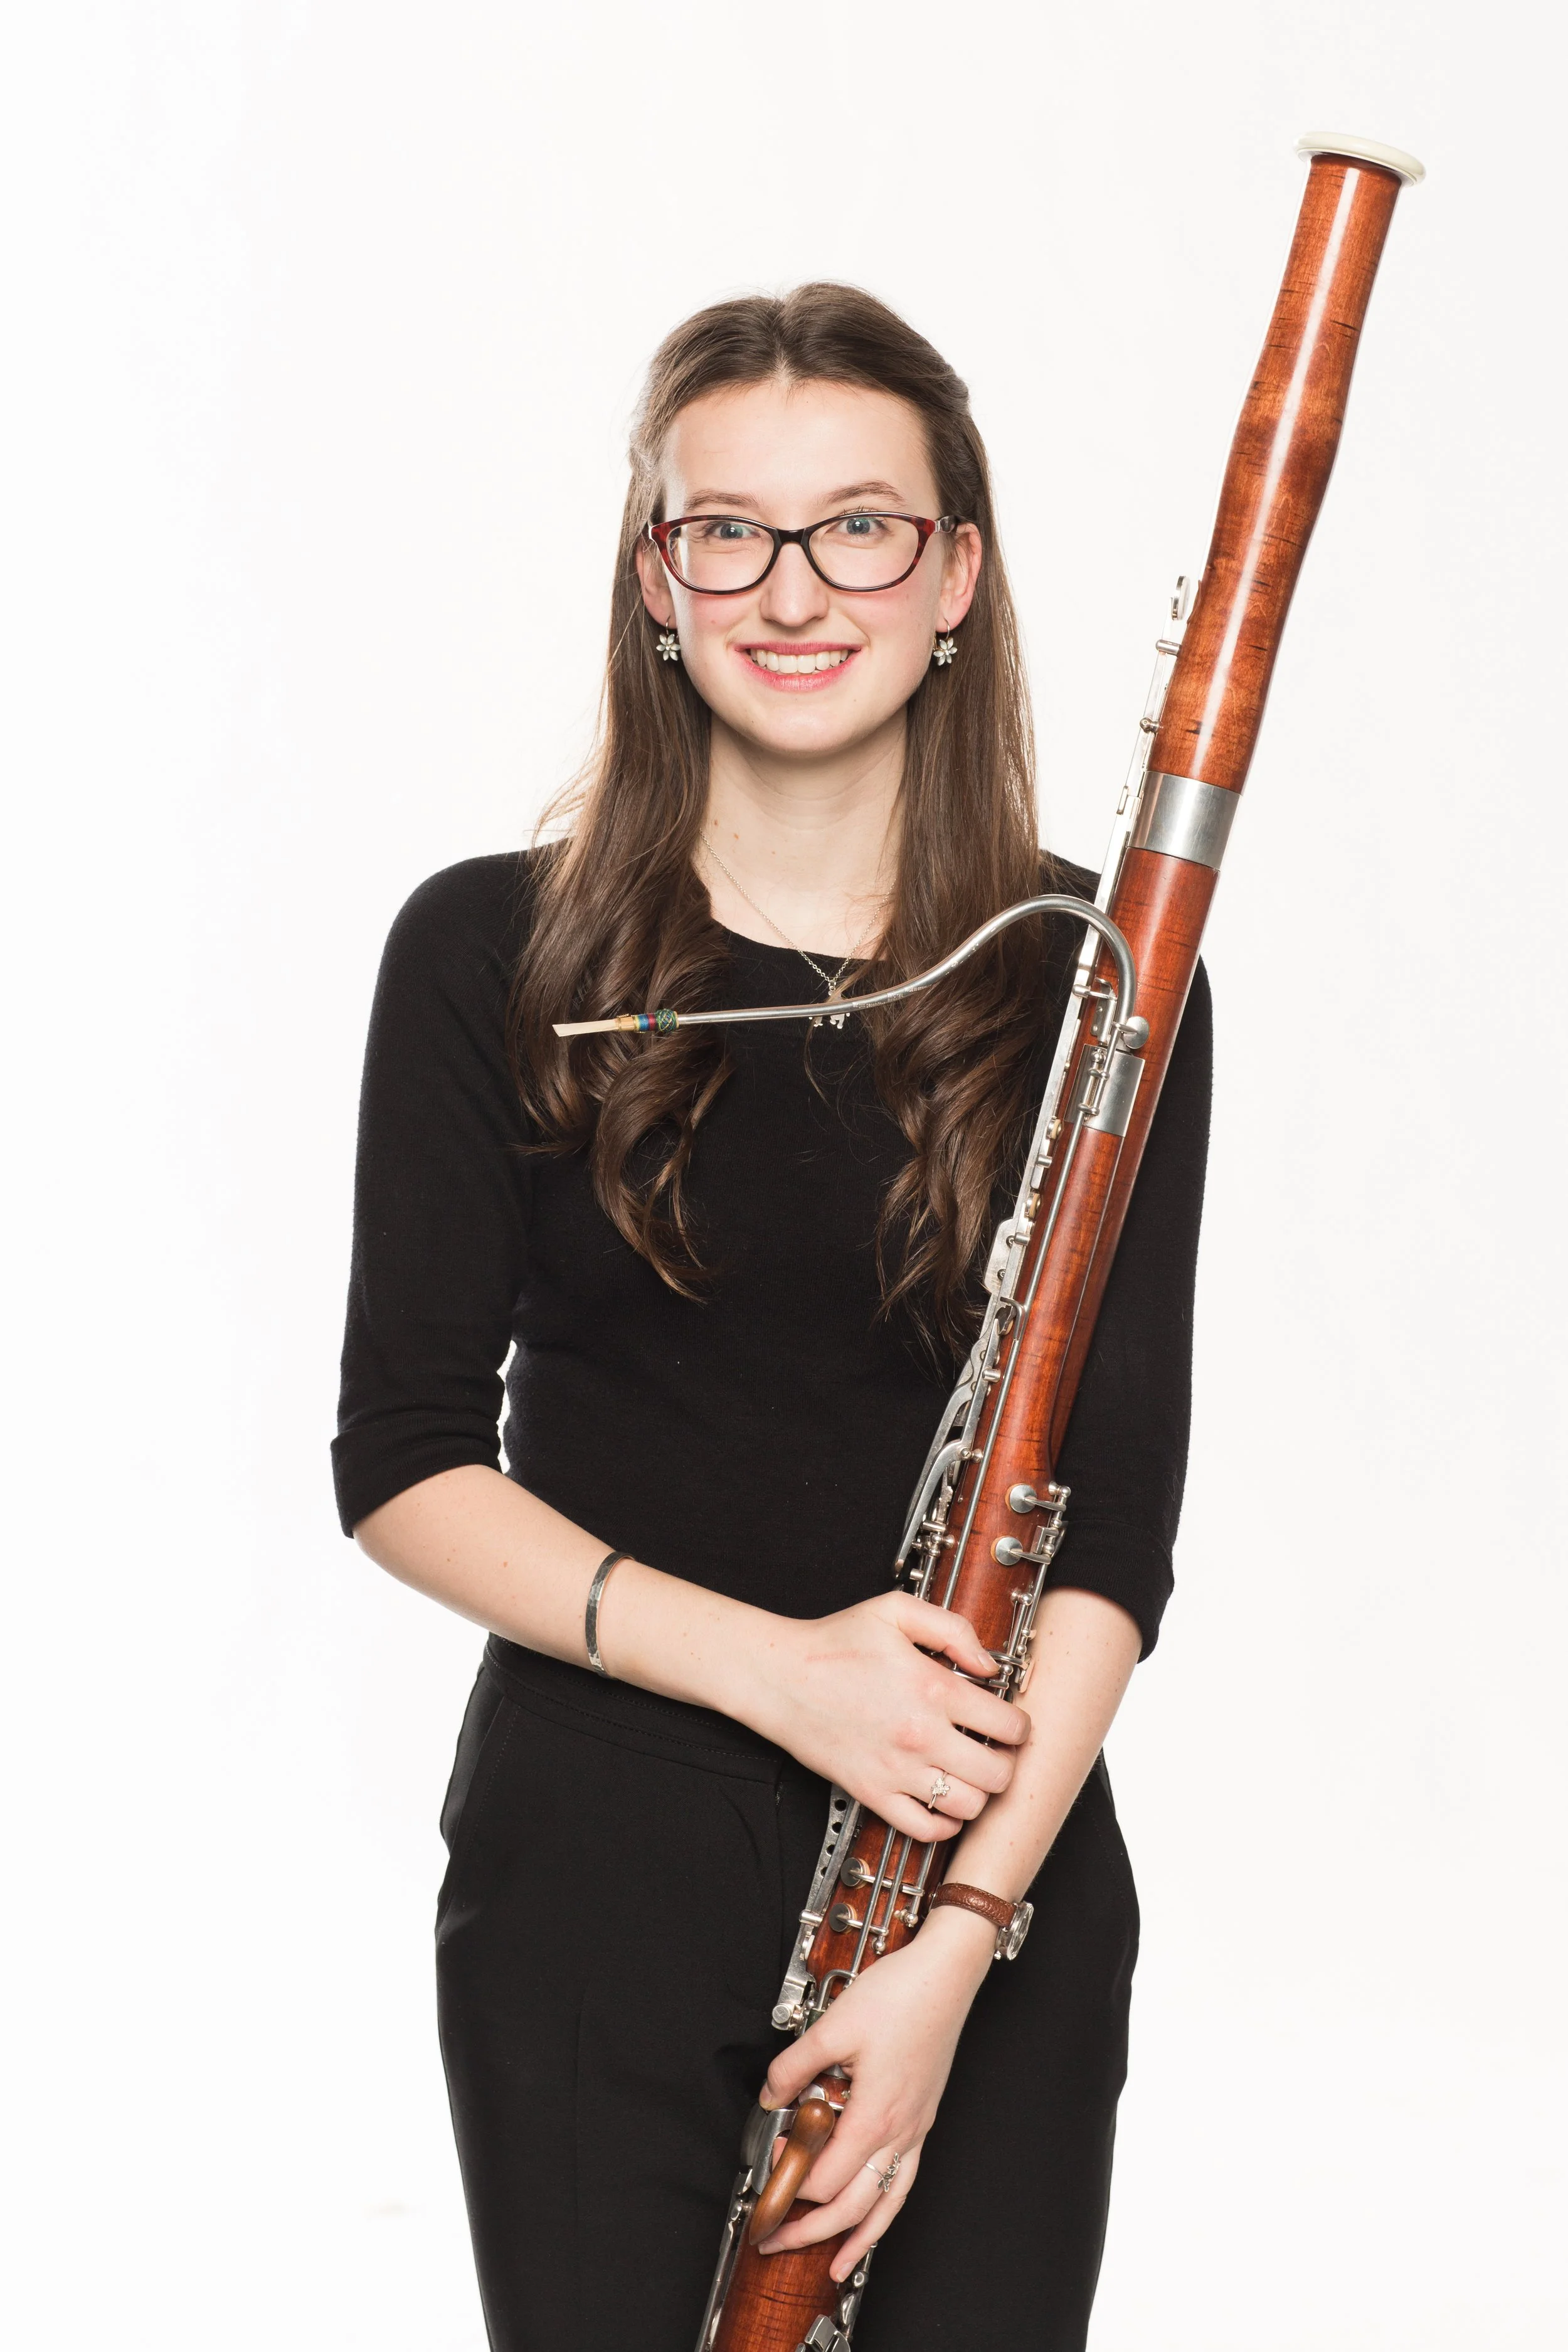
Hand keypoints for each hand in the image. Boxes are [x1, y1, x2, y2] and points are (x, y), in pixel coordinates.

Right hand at [741, 1593, 1028, 1837]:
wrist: (780, 1677)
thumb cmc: (834, 1642)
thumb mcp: (895, 1610)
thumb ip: (952, 1629)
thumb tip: (989, 1664)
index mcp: (932, 1689)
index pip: (1008, 1726)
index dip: (1020, 1726)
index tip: (1011, 1724)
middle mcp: (920, 1735)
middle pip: (998, 1774)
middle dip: (1006, 1764)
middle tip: (996, 1752)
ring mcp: (897, 1770)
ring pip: (968, 1806)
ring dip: (979, 1792)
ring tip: (970, 1774)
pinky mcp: (872, 1793)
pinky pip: (926, 1829)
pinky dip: (945, 1823)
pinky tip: (943, 1800)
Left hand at [754, 1905, 997, 2279]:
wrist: (945, 1975)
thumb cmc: (901, 1996)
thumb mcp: (832, 2027)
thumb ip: (794, 2066)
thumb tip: (771, 2095)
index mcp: (874, 2116)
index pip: (824, 2177)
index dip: (789, 2182)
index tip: (766, 2172)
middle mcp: (898, 2132)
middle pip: (852, 2206)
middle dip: (810, 2231)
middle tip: (776, 2240)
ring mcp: (915, 2129)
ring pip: (886, 2204)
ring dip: (857, 2238)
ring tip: (836, 2266)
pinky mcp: (922, 2119)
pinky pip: (904, 2181)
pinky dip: (887, 2210)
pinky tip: (877, 2216)